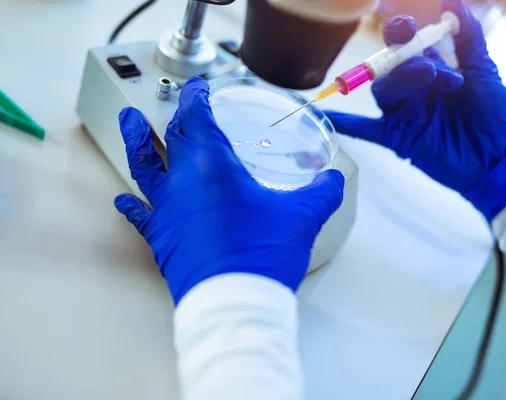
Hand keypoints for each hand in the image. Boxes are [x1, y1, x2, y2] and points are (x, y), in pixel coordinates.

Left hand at [114, 77, 343, 303]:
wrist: (235, 301)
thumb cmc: (262, 255)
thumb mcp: (303, 216)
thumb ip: (322, 191)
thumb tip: (332, 180)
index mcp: (213, 166)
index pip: (196, 117)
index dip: (194, 97)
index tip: (196, 88)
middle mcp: (183, 182)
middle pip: (173, 137)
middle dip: (177, 116)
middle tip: (179, 107)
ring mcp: (168, 210)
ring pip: (143, 168)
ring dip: (135, 142)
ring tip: (126, 123)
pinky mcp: (161, 238)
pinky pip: (141, 216)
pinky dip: (132, 206)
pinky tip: (123, 201)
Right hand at [326, 0, 505, 220]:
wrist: (500, 155)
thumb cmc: (494, 113)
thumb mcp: (483, 68)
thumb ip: (467, 35)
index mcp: (429, 68)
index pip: (403, 44)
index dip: (400, 32)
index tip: (408, 27)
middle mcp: (412, 88)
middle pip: (388, 66)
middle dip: (404, 60)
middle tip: (429, 65)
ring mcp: (403, 113)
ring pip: (383, 90)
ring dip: (402, 80)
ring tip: (433, 78)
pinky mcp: (398, 138)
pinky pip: (368, 130)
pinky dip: (349, 123)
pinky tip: (328, 117)